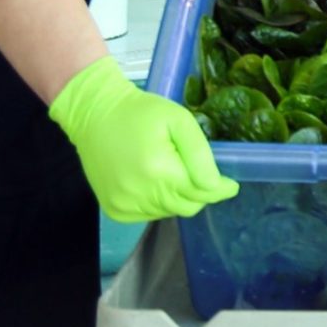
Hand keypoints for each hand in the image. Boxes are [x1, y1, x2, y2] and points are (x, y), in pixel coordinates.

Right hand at [48, 56, 240, 223]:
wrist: (95, 116)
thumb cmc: (140, 112)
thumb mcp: (178, 120)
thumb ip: (198, 154)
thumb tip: (214, 184)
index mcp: (159, 172)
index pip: (201, 193)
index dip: (220, 190)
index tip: (231, 185)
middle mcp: (140, 195)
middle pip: (186, 206)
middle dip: (200, 193)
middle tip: (203, 175)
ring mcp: (124, 206)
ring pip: (169, 212)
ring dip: (178, 198)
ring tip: (173, 172)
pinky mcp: (115, 210)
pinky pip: (149, 215)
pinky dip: (158, 203)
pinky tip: (154, 181)